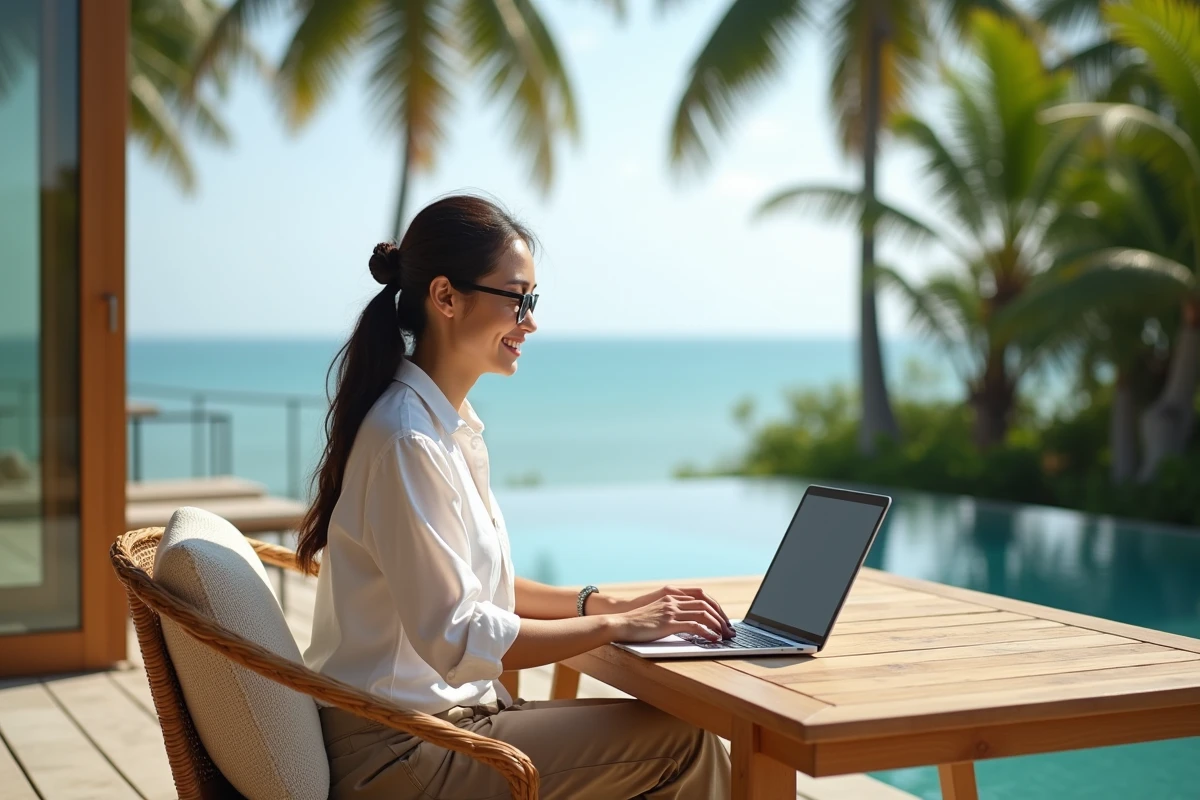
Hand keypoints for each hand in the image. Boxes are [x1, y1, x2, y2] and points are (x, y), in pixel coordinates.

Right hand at [610, 594, 731, 643]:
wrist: (620, 623)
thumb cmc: (637, 622)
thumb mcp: (656, 612)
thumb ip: (671, 611)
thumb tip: (688, 621)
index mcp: (671, 595)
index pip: (702, 595)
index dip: (716, 607)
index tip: (723, 619)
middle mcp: (673, 600)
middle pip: (706, 603)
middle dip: (721, 617)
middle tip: (729, 630)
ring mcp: (671, 610)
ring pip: (703, 613)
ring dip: (718, 625)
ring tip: (725, 636)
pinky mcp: (668, 623)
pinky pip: (694, 625)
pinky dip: (707, 632)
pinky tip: (713, 639)